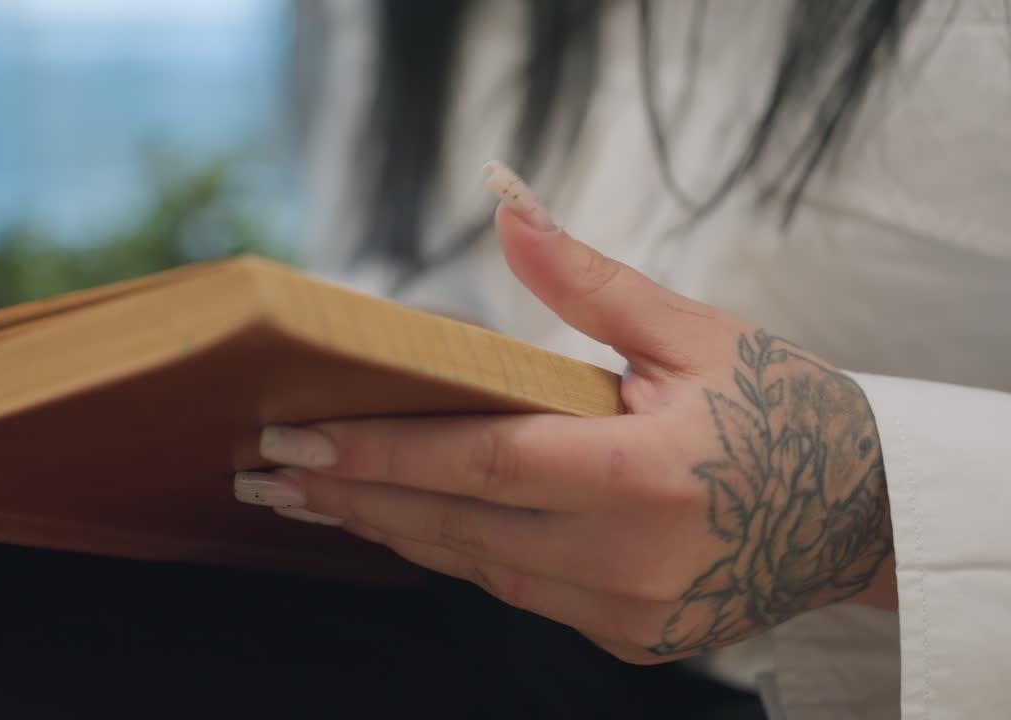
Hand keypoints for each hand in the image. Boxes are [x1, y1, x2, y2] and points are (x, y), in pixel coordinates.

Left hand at [235, 163, 894, 663]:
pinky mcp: (631, 639)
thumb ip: (587, 283)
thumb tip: (508, 205)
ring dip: (392, 528)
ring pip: (476, 567)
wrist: (860, 513)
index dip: (379, 453)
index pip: (480, 464)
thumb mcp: (692, 334)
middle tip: (266, 473)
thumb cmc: (782, 410)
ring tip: (313, 495)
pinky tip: (406, 523)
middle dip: (352, 496)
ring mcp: (630, 613)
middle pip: (456, 526)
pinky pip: (518, 593)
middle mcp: (631, 561)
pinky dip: (459, 553)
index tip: (293, 440)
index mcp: (646, 476)